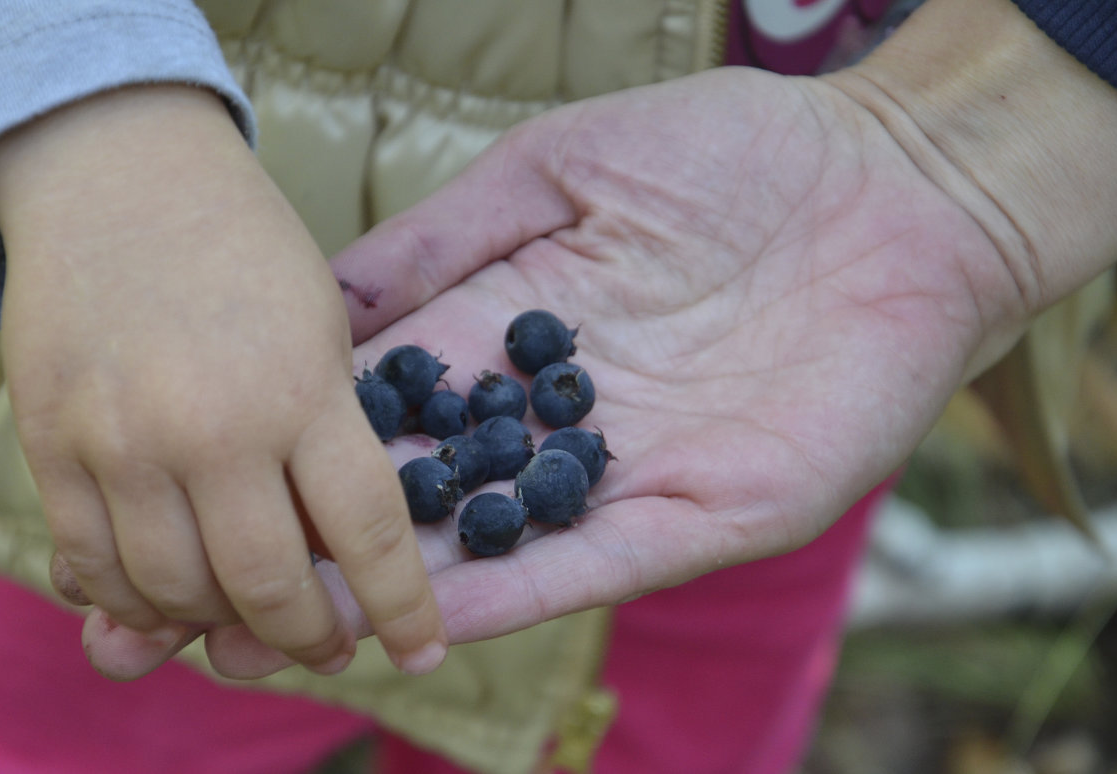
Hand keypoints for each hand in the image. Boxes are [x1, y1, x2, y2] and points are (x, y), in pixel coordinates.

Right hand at [0, 86, 446, 675]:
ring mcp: (123, 442)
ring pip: (175, 592)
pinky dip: (134, 600)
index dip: (402, 609)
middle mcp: (213, 428)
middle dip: (310, 637)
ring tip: (251, 618)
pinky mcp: (53, 445)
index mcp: (302, 391)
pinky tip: (168, 596)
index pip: (367, 532)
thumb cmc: (245, 252)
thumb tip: (329, 550)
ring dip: (221, 624)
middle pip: (268, 585)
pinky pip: (91, 564)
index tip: (423, 654)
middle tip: (329, 647)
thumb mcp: (322, 331)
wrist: (120, 176)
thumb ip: (328, 438)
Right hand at [157, 65, 1017, 677]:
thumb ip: (447, 235)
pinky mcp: (705, 511)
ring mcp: (628, 469)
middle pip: (431, 493)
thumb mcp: (563, 166)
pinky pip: (594, 562)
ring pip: (498, 547)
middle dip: (334, 547)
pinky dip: (514, 594)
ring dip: (401, 594)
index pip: (395, 402)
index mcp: (516, 329)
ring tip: (296, 636)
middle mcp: (557, 413)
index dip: (313, 447)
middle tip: (226, 602)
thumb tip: (326, 292)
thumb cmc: (733, 152)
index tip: (222, 488)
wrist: (894, 190)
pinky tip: (429, 621)